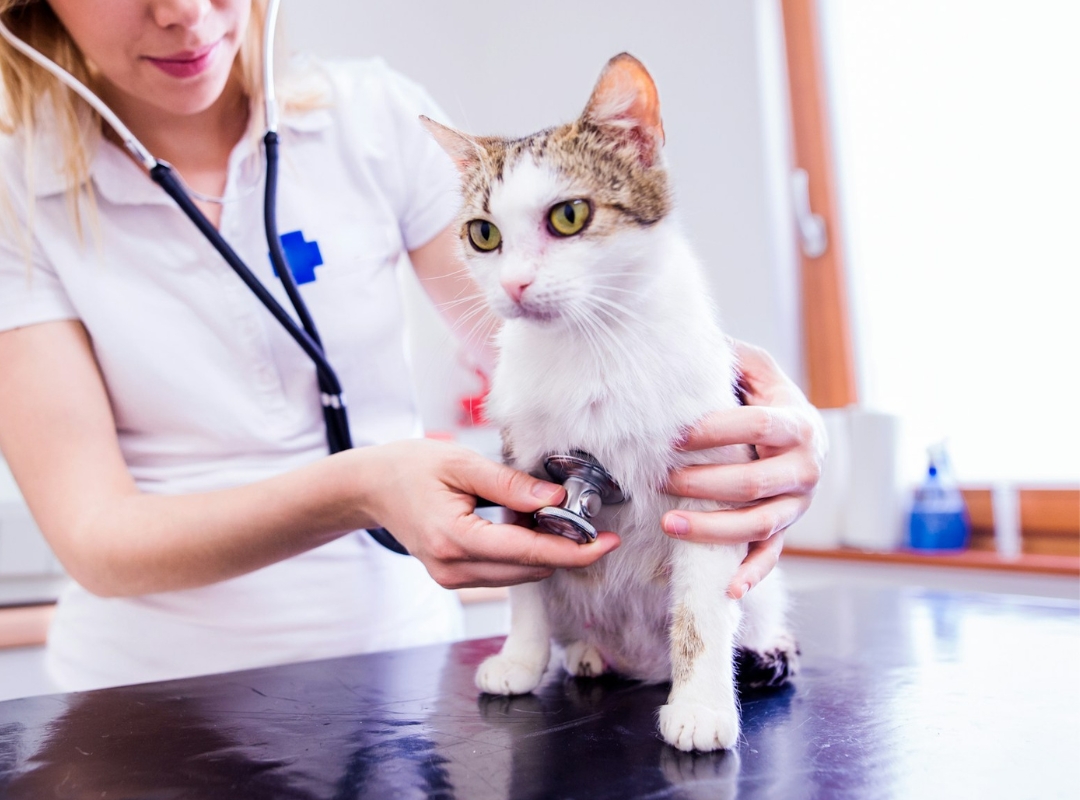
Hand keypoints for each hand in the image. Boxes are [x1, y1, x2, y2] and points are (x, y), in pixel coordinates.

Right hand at [360, 439, 620, 588]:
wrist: (371, 486)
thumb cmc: (410, 468)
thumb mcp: (461, 463)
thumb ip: (510, 484)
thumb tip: (555, 498)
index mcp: (454, 538)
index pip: (527, 553)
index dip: (573, 551)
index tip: (607, 543)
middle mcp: (453, 568)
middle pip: (528, 570)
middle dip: (565, 549)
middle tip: (589, 521)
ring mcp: (452, 578)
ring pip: (518, 576)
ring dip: (545, 552)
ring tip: (556, 518)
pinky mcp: (455, 577)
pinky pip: (502, 573)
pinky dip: (523, 554)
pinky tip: (528, 527)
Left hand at [662, 340, 826, 597]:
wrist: (792, 431)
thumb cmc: (760, 395)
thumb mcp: (752, 367)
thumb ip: (727, 356)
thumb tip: (680, 340)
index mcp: (800, 422)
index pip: (762, 425)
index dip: (719, 430)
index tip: (677, 434)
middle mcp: (805, 467)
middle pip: (756, 481)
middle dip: (705, 482)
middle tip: (662, 477)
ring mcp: (797, 504)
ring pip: (759, 523)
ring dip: (714, 528)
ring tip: (669, 524)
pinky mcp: (786, 530)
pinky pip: (771, 556)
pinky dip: (751, 574)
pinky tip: (726, 588)